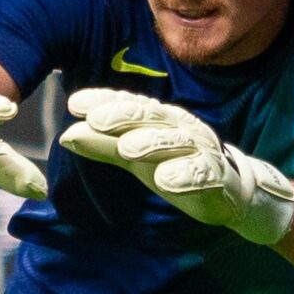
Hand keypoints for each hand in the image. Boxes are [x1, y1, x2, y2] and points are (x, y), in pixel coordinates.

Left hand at [58, 89, 293, 244]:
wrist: (228, 192)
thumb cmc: (175, 167)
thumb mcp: (134, 157)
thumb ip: (103, 145)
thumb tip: (65, 135)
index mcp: (159, 119)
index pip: (129, 105)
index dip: (104, 102)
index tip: (74, 104)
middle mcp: (179, 128)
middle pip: (150, 118)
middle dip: (123, 117)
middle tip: (96, 119)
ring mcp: (199, 151)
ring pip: (175, 143)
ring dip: (151, 143)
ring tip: (127, 148)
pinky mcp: (215, 177)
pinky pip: (201, 174)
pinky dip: (185, 175)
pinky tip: (168, 180)